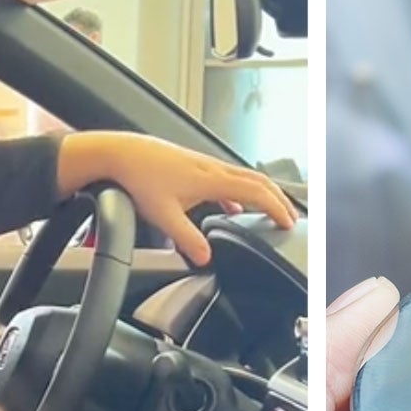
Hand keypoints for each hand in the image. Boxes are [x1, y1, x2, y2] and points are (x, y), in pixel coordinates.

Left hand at [56, 131, 297, 265]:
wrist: (119, 153)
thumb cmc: (138, 177)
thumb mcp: (162, 215)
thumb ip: (186, 239)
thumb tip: (206, 258)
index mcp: (210, 179)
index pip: (256, 192)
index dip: (276, 208)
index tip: (288, 224)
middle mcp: (212, 168)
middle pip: (257, 181)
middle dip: (278, 200)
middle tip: (291, 218)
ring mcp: (203, 164)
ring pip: (243, 178)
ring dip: (261, 194)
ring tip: (270, 211)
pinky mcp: (193, 166)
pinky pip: (226, 179)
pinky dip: (239, 193)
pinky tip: (232, 207)